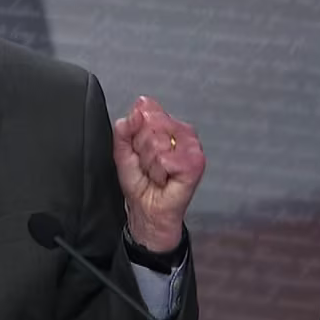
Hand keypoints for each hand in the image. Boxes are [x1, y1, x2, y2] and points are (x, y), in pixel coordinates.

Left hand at [112, 96, 205, 252]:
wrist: (148, 209)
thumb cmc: (141, 183)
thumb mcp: (123, 151)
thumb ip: (125, 129)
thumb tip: (135, 112)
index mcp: (167, 125)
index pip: (146, 110)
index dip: (136, 133)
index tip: (139, 149)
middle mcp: (182, 133)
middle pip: (151, 125)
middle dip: (142, 148)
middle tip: (149, 163)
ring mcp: (192, 147)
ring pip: (157, 142)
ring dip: (150, 163)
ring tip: (156, 172)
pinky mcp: (195, 163)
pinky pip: (165, 159)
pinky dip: (158, 172)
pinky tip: (165, 178)